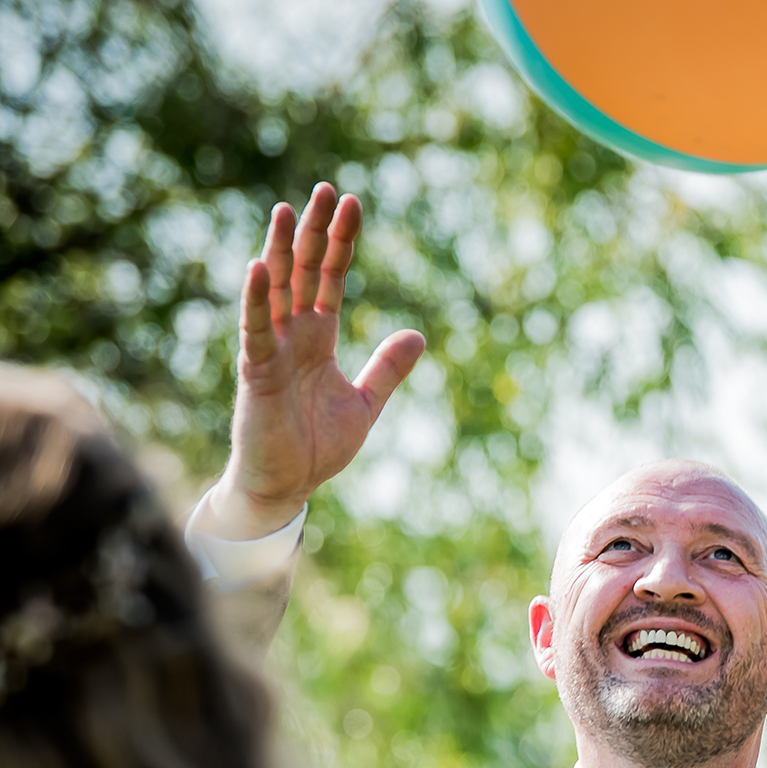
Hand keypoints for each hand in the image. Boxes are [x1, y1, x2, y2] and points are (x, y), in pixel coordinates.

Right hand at [209, 183, 424, 539]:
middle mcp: (292, 335)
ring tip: (286, 209)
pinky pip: (254, 328)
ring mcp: (270, 349)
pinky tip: (259, 266)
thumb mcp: (365, 402)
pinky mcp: (254, 371)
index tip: (352, 203)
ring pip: (276, 289)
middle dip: (314, 231)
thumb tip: (418, 335)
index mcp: (318, 338)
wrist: (287, 486)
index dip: (341, 242)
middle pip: (303, 271)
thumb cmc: (317, 445)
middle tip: (326, 188)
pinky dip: (256, 298)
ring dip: (280, 249)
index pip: (330, 277)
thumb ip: (387, 368)